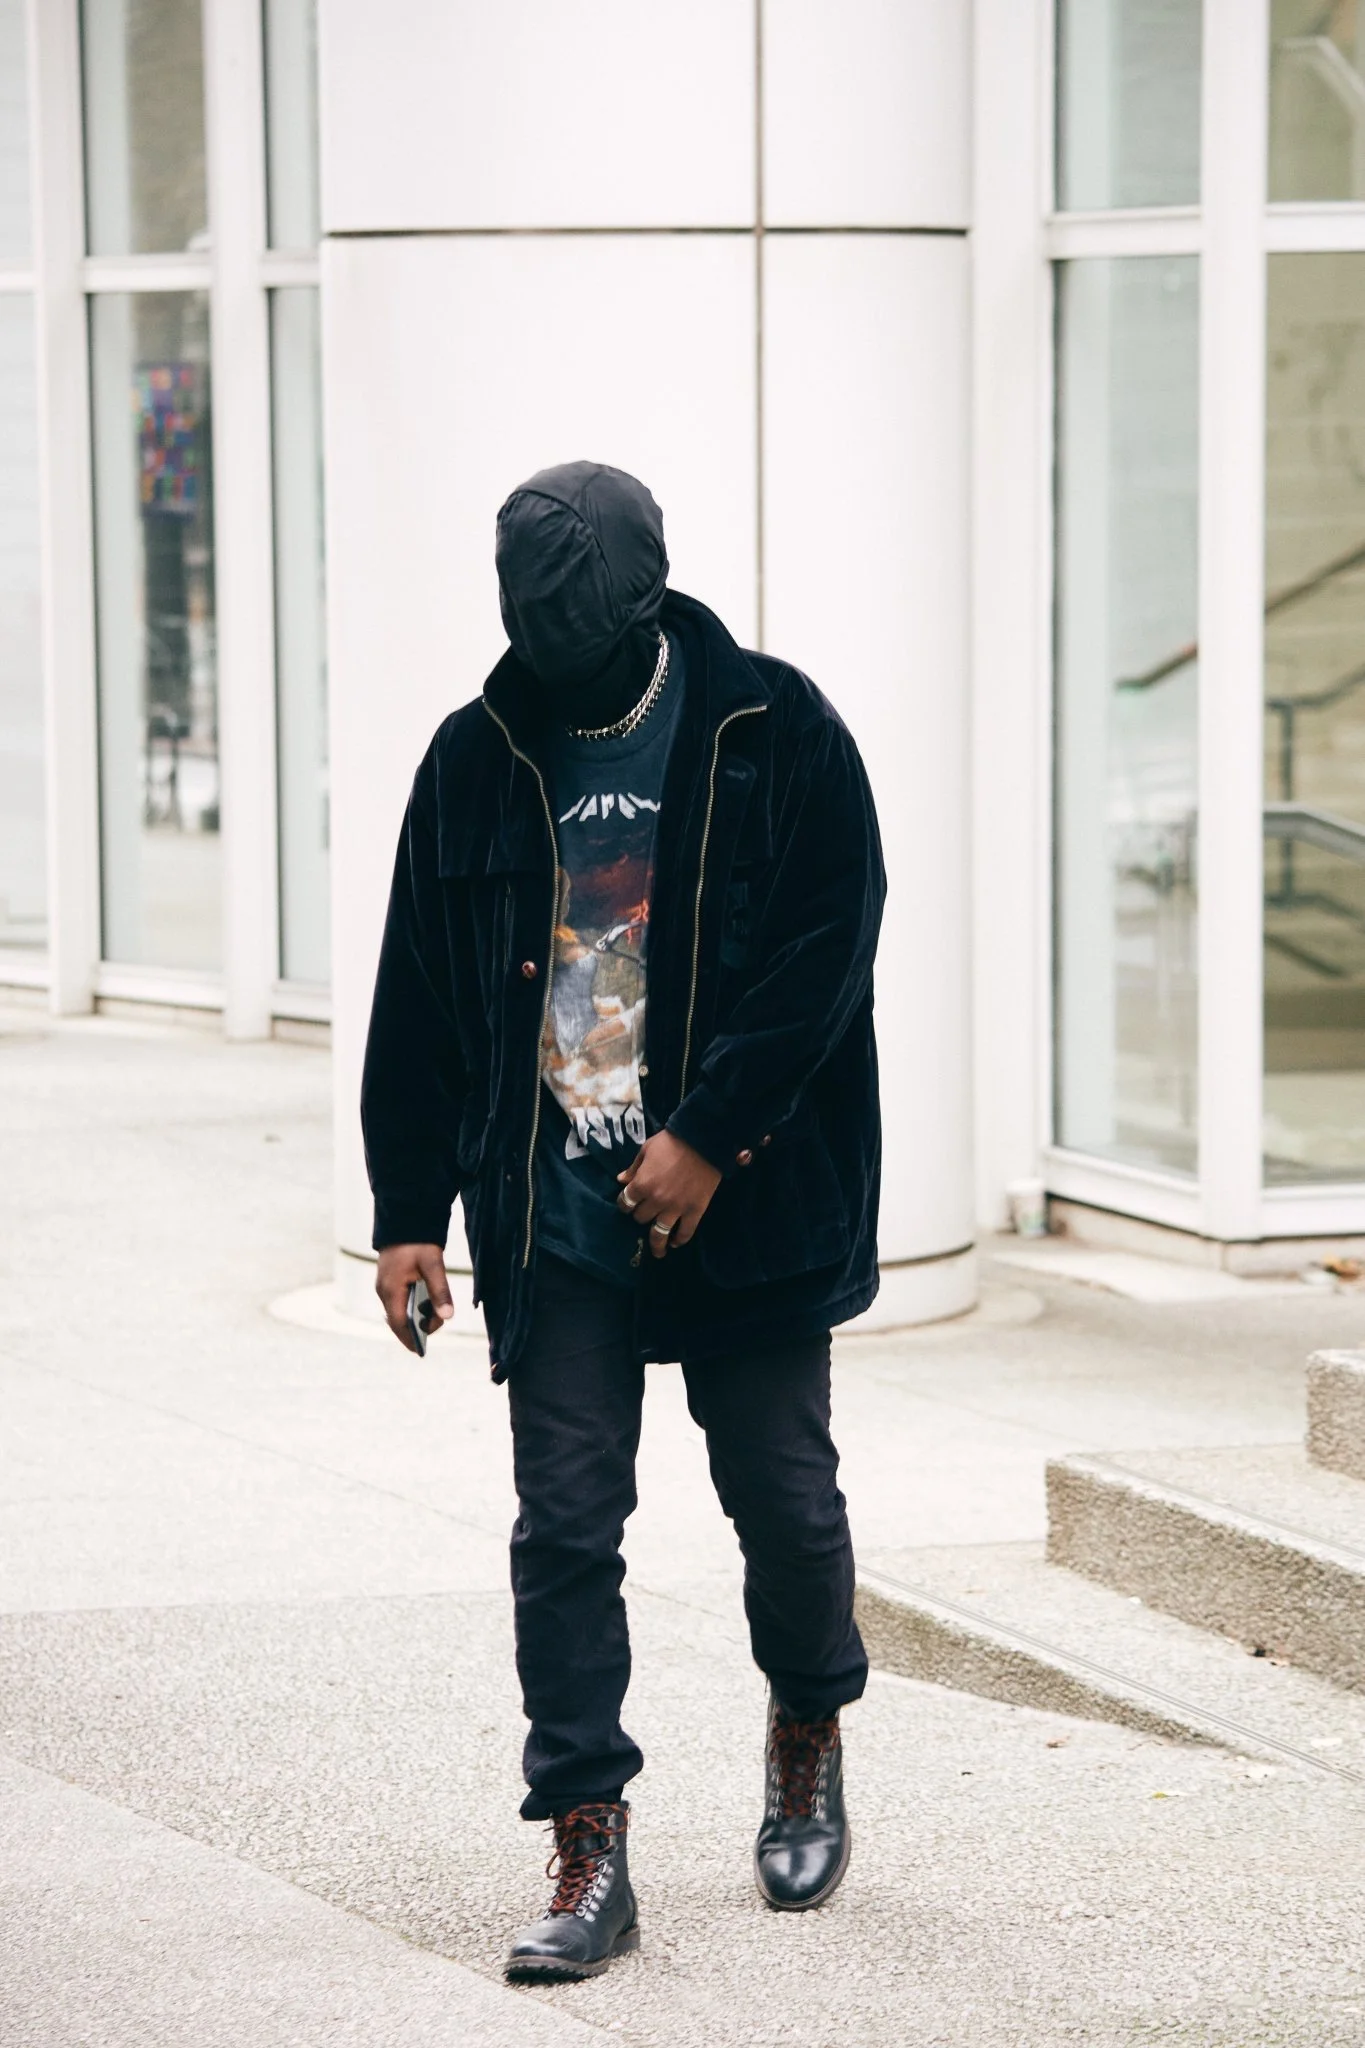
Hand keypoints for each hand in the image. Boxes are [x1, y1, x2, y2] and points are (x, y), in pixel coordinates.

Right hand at [375, 1243, 453, 1351]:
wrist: (405, 1219)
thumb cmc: (418, 1242)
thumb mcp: (433, 1264)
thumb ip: (440, 1291)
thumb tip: (447, 1316)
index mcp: (391, 1289)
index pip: (398, 1323)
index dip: (409, 1338)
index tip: (420, 1351)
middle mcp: (383, 1291)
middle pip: (397, 1320)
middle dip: (416, 1328)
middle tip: (437, 1325)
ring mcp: (384, 1286)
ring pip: (398, 1312)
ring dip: (415, 1317)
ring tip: (435, 1312)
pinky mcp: (389, 1282)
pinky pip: (398, 1303)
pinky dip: (412, 1307)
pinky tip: (426, 1303)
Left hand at [617, 1131, 721, 1257]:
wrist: (703, 1141)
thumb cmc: (672, 1142)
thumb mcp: (646, 1150)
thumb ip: (633, 1168)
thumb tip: (621, 1181)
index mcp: (642, 1185)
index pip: (625, 1204)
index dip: (625, 1204)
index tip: (628, 1204)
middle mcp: (656, 1200)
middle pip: (641, 1219)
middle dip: (641, 1215)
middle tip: (646, 1213)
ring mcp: (676, 1208)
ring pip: (660, 1233)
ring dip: (657, 1244)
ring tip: (658, 1252)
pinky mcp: (694, 1211)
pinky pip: (685, 1232)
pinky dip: (679, 1240)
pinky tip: (675, 1243)